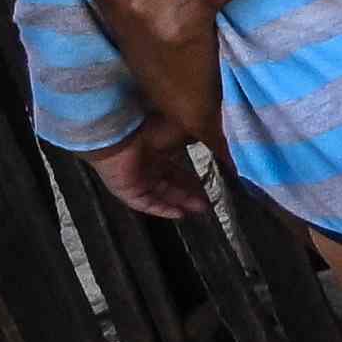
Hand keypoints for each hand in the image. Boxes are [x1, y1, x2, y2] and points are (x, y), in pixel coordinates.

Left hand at [90, 129, 208, 220]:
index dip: (194, 178)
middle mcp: (148, 164)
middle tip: (208, 200)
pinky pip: (146, 203)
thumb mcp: (184, 132)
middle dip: (190, 193)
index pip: (178, 168)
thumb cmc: (150, 128)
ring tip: (200, 209)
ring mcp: (136, 178)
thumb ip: (199, 142)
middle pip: (172, 183)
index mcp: (159, 149)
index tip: (209, 184)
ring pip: (162, 194)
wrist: (122, 134)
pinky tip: (179, 214)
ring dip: (181, 203)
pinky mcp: (126, 189)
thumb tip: (220, 148)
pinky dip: (162, 210)